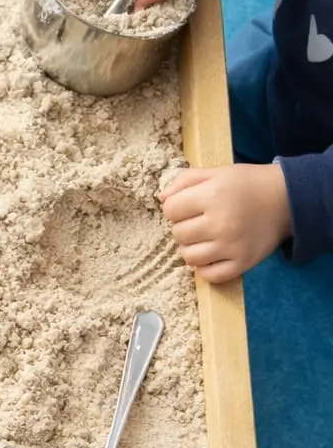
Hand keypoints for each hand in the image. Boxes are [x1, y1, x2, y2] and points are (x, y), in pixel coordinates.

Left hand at [160, 165, 290, 282]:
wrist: (286, 200)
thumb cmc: (247, 184)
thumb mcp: (216, 172)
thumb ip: (185, 180)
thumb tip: (161, 198)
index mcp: (213, 195)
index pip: (170, 210)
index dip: (175, 207)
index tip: (188, 206)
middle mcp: (221, 222)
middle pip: (178, 234)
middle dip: (183, 227)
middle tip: (199, 221)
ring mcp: (232, 246)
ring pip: (189, 257)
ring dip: (191, 248)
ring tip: (204, 238)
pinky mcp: (242, 263)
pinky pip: (209, 275)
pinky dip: (205, 268)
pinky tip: (212, 255)